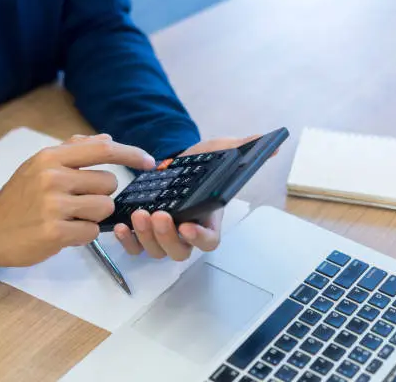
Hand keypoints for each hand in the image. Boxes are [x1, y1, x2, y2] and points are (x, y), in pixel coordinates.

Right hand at [0, 134, 154, 266]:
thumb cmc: (20, 196)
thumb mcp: (39, 165)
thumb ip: (74, 150)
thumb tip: (107, 139)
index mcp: (51, 157)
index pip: (103, 150)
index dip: (131, 154)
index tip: (149, 162)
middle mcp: (53, 177)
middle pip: (109, 184)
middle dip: (100, 195)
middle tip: (77, 202)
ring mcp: (53, 205)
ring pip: (104, 208)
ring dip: (94, 216)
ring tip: (71, 217)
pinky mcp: (54, 232)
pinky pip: (92, 232)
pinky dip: (84, 234)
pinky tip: (65, 232)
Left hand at [114, 135, 269, 261]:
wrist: (174, 161)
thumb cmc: (200, 161)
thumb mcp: (221, 150)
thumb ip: (244, 148)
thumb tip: (272, 145)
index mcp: (207, 218)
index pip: (210, 241)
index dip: (200, 238)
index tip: (188, 226)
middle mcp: (186, 232)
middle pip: (180, 251)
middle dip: (167, 237)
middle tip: (158, 215)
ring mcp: (164, 234)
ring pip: (156, 251)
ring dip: (146, 237)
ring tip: (139, 214)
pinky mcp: (143, 231)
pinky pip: (135, 248)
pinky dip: (128, 242)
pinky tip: (123, 225)